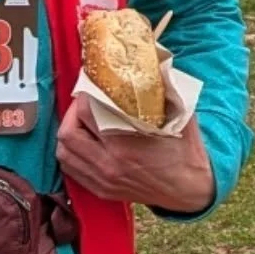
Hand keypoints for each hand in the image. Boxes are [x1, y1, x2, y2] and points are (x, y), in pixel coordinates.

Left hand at [55, 97, 215, 214]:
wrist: (190, 189)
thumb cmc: (185, 151)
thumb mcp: (180, 115)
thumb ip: (164, 89)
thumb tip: (152, 63)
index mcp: (125, 145)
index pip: (87, 113)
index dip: (85, 95)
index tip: (91, 87)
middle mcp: (109, 164)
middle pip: (68, 133)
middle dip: (72, 113)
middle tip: (84, 104)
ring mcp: (103, 179)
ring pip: (64, 153)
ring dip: (68, 133)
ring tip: (81, 122)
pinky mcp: (101, 189)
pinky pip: (71, 170)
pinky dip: (71, 153)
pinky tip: (82, 143)